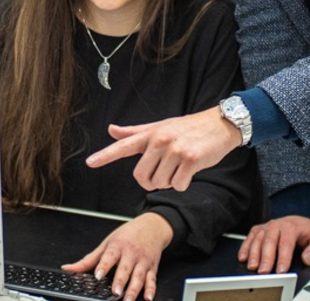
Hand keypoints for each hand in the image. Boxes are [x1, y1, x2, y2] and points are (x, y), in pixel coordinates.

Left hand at [62, 212, 172, 300]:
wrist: (152, 226)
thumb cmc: (127, 235)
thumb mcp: (107, 243)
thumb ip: (89, 259)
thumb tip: (68, 268)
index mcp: (117, 246)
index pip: (109, 256)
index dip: (103, 266)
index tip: (98, 275)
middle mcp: (131, 254)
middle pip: (125, 269)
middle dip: (120, 281)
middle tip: (115, 292)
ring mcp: (142, 261)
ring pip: (139, 276)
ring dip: (134, 289)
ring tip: (128, 299)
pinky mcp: (152, 267)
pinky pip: (152, 279)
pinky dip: (151, 289)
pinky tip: (148, 297)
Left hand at [85, 107, 241, 190]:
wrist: (219, 124)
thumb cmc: (187, 128)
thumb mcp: (159, 127)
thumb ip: (134, 132)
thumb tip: (111, 130)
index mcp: (150, 134)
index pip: (123, 146)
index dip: (105, 156)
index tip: (90, 163)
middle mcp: (160, 141)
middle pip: (142, 177)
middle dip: (152, 181)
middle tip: (164, 171)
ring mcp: (175, 150)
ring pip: (161, 183)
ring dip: (170, 181)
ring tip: (180, 166)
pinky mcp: (191, 159)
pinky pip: (178, 185)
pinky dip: (183, 183)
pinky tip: (190, 169)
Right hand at [237, 216, 309, 273]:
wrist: (298, 222)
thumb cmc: (307, 233)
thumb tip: (307, 258)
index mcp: (292, 227)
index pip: (286, 243)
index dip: (283, 258)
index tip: (281, 270)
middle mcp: (277, 224)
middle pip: (269, 241)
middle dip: (266, 257)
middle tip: (264, 272)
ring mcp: (266, 226)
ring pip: (258, 239)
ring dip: (254, 254)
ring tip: (253, 267)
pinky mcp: (259, 229)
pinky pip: (250, 237)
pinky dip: (245, 247)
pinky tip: (243, 258)